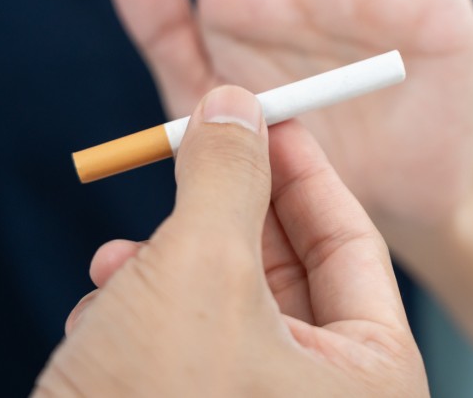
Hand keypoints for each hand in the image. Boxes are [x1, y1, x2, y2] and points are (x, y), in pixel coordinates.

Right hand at [34, 86, 427, 396]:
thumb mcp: (199, 270)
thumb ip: (227, 176)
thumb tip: (236, 102)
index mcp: (373, 381)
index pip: (353, 244)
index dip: (304, 170)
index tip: (265, 116)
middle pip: (289, 274)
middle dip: (223, 218)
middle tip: (186, 158)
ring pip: (227, 310)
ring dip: (166, 271)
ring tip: (116, 261)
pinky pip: (189, 354)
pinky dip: (144, 322)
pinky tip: (100, 313)